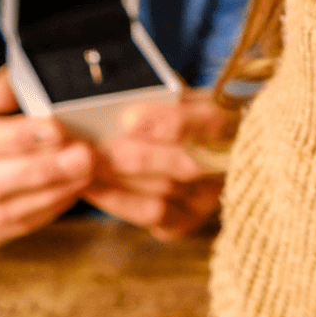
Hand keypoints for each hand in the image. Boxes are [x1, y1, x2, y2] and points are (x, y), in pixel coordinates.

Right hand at [0, 67, 93, 250]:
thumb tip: (25, 78)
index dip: (12, 137)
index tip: (55, 127)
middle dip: (39, 169)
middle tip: (83, 154)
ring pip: (1, 212)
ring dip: (49, 192)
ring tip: (85, 171)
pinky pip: (11, 228)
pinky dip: (46, 210)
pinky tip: (72, 190)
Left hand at [82, 89, 235, 240]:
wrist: (203, 157)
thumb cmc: (186, 117)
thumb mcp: (183, 96)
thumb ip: (165, 95)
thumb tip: (127, 101)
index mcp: (234, 123)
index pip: (213, 122)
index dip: (175, 121)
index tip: (131, 117)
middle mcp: (230, 165)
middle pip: (186, 164)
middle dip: (135, 156)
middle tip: (93, 147)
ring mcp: (208, 198)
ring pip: (163, 191)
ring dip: (117, 179)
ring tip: (80, 165)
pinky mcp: (186, 221)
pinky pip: (151, 214)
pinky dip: (118, 200)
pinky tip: (89, 186)